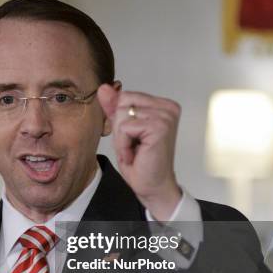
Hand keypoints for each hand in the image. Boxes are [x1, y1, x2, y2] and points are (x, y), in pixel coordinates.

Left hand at [97, 84, 181, 220]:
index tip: (134, 137)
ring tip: (135, 149)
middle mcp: (168, 107)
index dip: (121, 120)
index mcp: (162, 104)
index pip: (125, 96)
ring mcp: (166, 116)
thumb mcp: (121, 129)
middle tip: (134, 145)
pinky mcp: (160, 127)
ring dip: (122, 138)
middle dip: (120, 127)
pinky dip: (124, 144)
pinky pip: (125, 128)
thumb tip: (103, 87)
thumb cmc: (140, 161)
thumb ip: (114, 107)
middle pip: (122, 102)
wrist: (152, 185)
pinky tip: (136, 153)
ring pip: (122, 115)